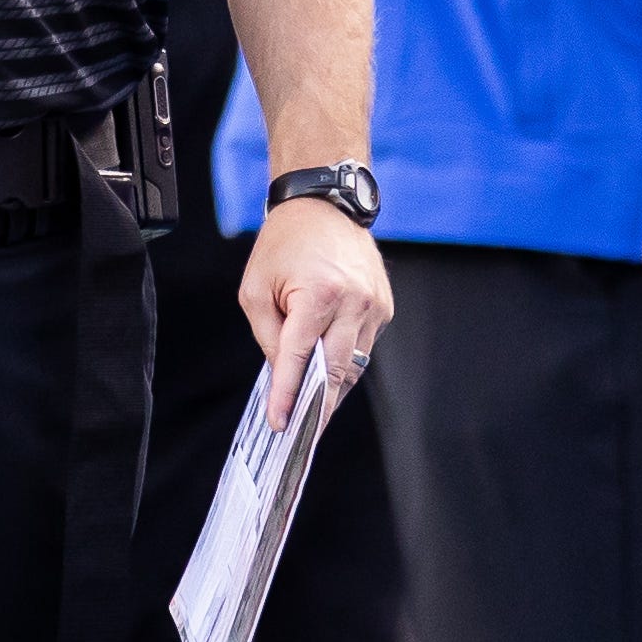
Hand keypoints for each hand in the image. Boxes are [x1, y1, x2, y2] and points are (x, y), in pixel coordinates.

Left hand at [241, 196, 392, 430]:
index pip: (299, 359)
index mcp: (319, 294)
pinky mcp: (384, 306)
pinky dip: (345, 362)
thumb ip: (269, 337)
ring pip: (353, 364)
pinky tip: (327, 370)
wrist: (323, 206)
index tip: (280, 424)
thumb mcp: (257, 289)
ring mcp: (374, 305)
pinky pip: (363, 347)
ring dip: (332, 387)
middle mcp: (353, 302)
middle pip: (335, 371)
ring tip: (311, 407)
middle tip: (303, 434)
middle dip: (318, 407)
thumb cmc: (284, 244)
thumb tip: (284, 376)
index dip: (287, 396)